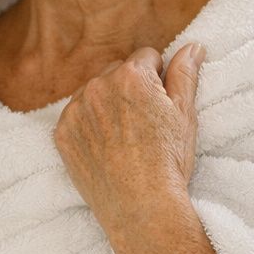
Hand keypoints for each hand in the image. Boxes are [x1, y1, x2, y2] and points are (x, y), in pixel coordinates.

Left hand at [53, 43, 205, 232]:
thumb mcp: (185, 114)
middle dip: (130, 88)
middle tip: (144, 122)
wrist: (140, 208)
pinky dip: (88, 126)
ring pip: (93, 93)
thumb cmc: (168, 162)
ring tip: (125, 137)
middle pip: (117, 72)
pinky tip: (105, 147)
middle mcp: (97, 86)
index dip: (158, 79)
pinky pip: (76, 116)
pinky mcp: (61, 134)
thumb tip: (193, 46)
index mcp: (130, 76)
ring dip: (106, 104)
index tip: (160, 104)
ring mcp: (75, 111)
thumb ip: (185, 74)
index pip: (146, 57)